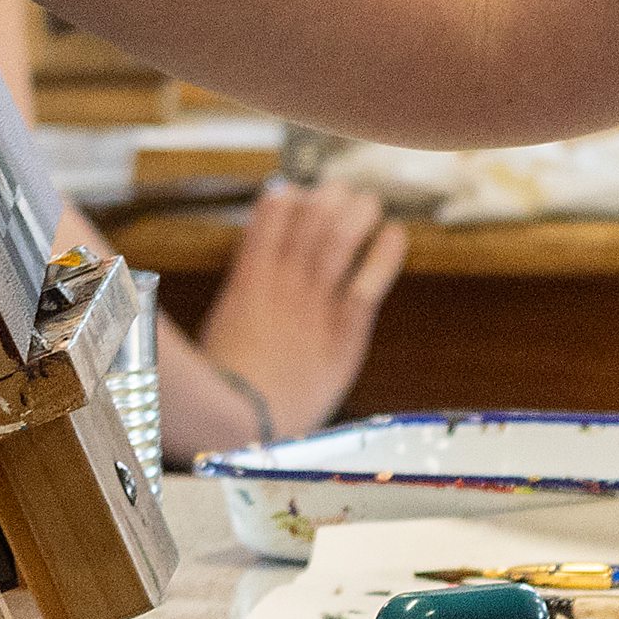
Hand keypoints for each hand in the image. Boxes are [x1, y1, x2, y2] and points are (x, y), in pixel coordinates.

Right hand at [195, 177, 408, 440]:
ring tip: (368, 205)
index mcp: (249, 277)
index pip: (273, 211)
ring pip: (341, 237)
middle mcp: (284, 281)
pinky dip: (385, 253)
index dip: (290, 197)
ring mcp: (315, 304)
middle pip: (313, 216)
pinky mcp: (344, 332)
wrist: (243, 424)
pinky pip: (370, 281)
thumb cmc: (224, 386)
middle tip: (342, 194)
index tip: (298, 195)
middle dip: (331, 198)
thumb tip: (241, 279)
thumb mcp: (222, 327)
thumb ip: (240, 295)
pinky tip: (395, 235)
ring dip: (358, 214)